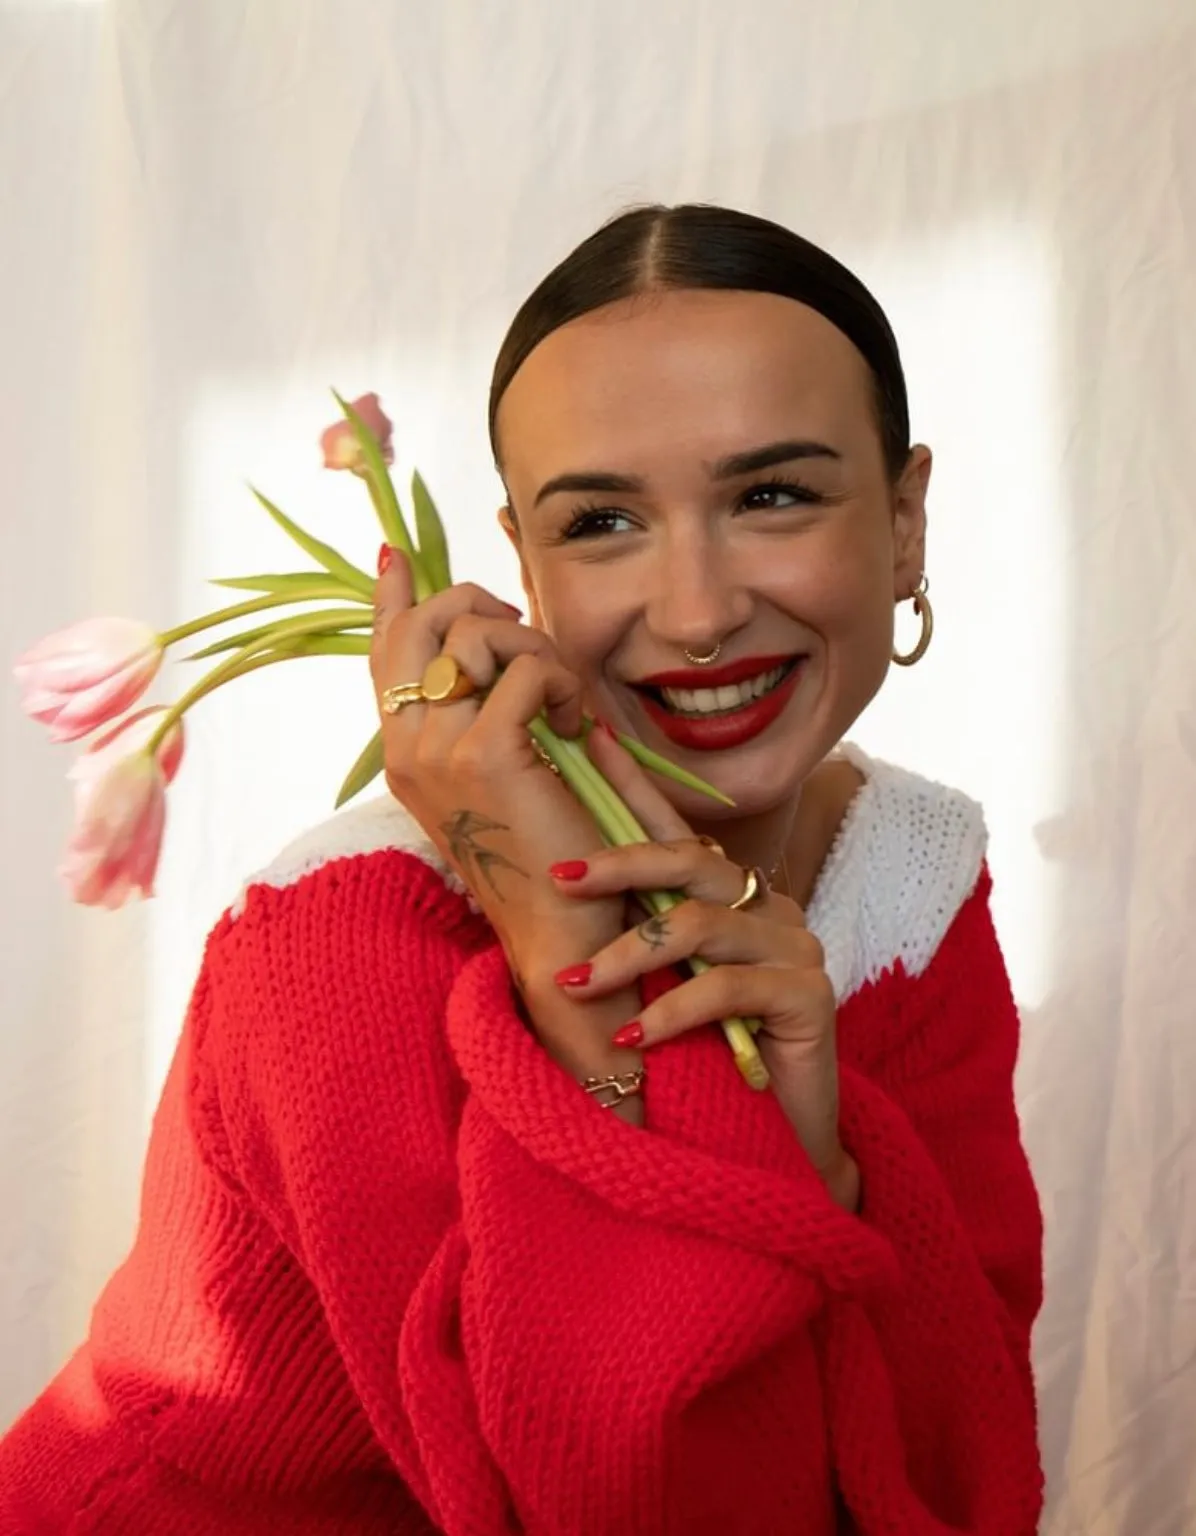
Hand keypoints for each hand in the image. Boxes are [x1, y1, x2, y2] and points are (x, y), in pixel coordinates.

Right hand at [370, 549, 635, 1080]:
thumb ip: (481, 716)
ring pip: (476, 634)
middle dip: (483, 605)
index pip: (383, 652)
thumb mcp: (498, 776)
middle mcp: (406, 746)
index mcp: (402, 750)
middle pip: (426, 623)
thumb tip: (487, 656)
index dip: (392, 598)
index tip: (393, 555)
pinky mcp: (485, 754)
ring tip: (563, 699)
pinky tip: (577, 727)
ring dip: (533, 646)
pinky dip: (561, 684)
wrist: (557, 931)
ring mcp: (436, 749)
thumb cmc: (544, 855)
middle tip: (527, 632)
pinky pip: (526, 671)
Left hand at [549, 731, 859, 1207]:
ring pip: (698, 926)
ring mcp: (794, 947)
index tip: (584, 739)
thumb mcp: (656, 986)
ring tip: (577, 987)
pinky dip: (669, 1011)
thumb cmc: (702, 1063)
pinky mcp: (809, 995)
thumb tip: (552, 884)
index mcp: (728, 897)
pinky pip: (726, 988)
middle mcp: (766, 908)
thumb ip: (630, 934)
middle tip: (557, 878)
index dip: (632, 785)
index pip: (674, 829)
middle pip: (689, 862)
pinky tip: (632, 1039)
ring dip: (627, 956)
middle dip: (617, 866)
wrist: (769, 1145)